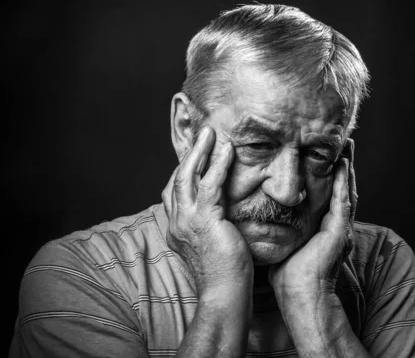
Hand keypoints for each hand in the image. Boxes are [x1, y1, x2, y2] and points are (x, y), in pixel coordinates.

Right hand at [162, 126, 252, 287]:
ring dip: (200, 151)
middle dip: (189, 153)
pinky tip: (227, 149)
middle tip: (203, 133)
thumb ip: (210, 226)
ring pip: (187, 176)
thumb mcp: (212, 244)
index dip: (184, 169)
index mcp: (176, 229)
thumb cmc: (225, 274)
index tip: (196, 153)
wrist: (224, 294)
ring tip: (210, 132)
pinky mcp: (205, 221)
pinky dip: (218, 164)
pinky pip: (210, 185)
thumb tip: (222, 213)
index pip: (174, 192)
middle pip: (177, 178)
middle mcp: (177, 222)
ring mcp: (187, 221)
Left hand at [269, 139, 356, 296]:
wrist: (299, 294)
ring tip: (348, 147)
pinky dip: (343, 184)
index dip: (330, 174)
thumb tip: (263, 217)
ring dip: (348, 169)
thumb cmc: (289, 275)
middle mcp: (336, 225)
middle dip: (344, 165)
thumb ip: (281, 228)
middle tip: (345, 142)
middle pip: (342, 188)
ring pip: (347, 191)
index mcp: (325, 228)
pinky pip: (343, 203)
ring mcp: (340, 228)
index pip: (329, 194)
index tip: (327, 154)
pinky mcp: (339, 232)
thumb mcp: (285, 244)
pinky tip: (342, 166)